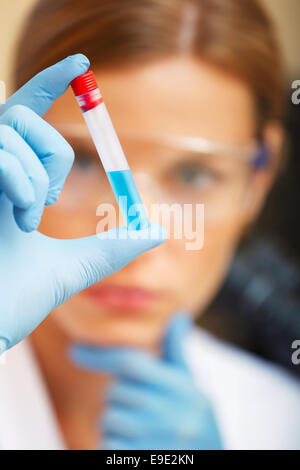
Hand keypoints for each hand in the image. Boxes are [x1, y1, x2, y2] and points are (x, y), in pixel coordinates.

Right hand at [0, 55, 164, 352]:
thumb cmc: (10, 303)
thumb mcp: (72, 270)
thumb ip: (110, 250)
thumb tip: (156, 232)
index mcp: (9, 186)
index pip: (27, 118)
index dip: (49, 84)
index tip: (80, 63)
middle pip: (21, 114)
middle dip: (49, 150)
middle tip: (45, 199)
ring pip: (12, 129)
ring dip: (35, 176)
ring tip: (28, 221)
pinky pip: (0, 150)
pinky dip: (20, 180)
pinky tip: (19, 221)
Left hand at [70, 315, 222, 449]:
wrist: (212, 462)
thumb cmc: (192, 418)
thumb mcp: (189, 384)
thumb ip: (177, 351)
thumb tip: (180, 315)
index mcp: (180, 388)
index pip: (131, 363)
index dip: (100, 356)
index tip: (74, 351)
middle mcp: (170, 413)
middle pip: (115, 393)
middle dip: (119, 398)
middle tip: (139, 407)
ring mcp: (158, 441)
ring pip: (108, 421)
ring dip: (114, 425)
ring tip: (139, 430)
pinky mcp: (145, 461)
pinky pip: (108, 447)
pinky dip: (113, 445)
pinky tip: (134, 447)